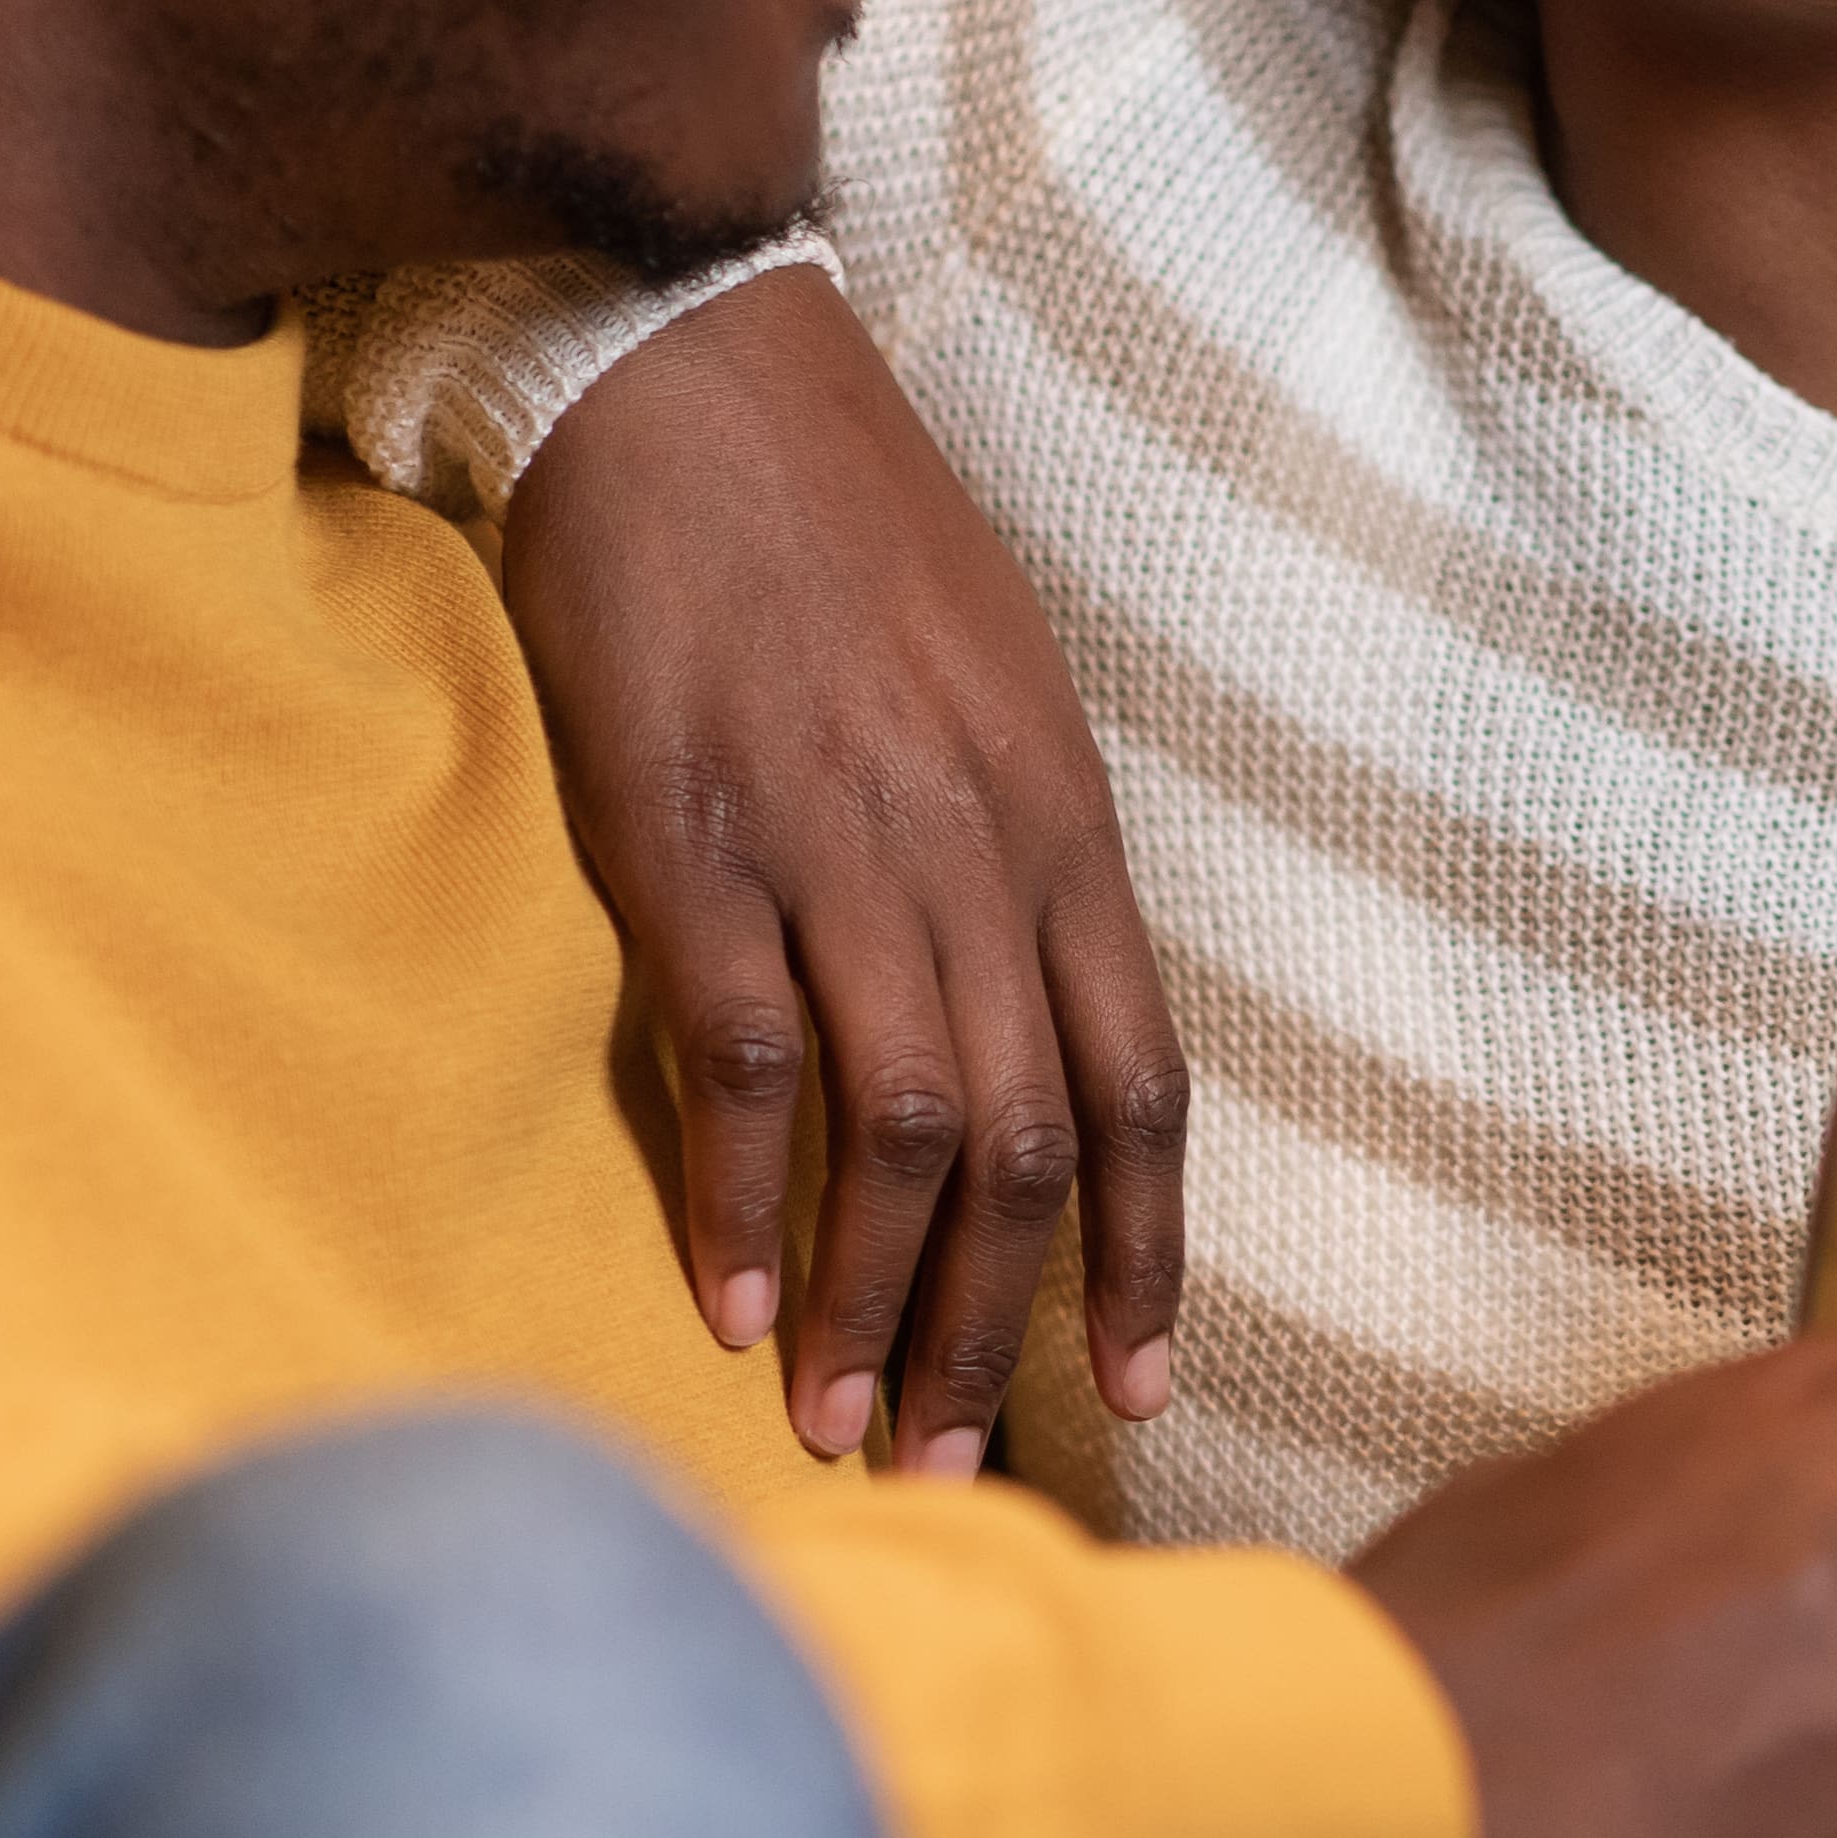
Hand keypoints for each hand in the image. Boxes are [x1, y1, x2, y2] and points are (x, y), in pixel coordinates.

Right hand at [500, 262, 1184, 1476]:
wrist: (689, 367)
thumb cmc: (846, 529)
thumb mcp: (995, 690)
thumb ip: (1018, 860)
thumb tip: (1029, 1018)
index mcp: (1063, 822)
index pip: (1142, 1082)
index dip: (1148, 1253)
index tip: (1139, 1391)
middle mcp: (975, 852)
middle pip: (1032, 1143)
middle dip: (1002, 1329)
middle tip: (961, 1471)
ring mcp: (835, 849)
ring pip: (906, 1129)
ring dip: (880, 1304)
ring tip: (851, 1431)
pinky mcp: (689, 842)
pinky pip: (745, 1058)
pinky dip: (746, 1200)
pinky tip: (733, 1305)